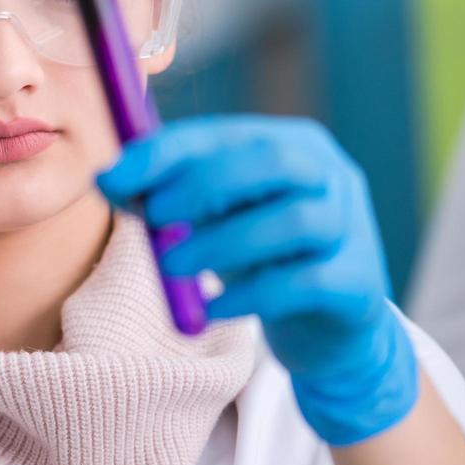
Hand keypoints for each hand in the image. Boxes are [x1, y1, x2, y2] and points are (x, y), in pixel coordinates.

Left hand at [97, 115, 417, 445]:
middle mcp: (330, 175)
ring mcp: (352, 227)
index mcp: (291, 144)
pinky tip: (216, 308)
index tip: (114, 178)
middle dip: (202, 186)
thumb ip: (167, 197)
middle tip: (153, 219)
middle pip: (272, 161)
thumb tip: (106, 180)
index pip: (226, 133)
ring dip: (221, 243)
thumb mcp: (214, 220)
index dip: (167, 153)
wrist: (329, 332)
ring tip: (174, 269)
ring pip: (293, 221)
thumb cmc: (263, 260)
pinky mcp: (357, 283)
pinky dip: (252, 295)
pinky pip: (304, 283)